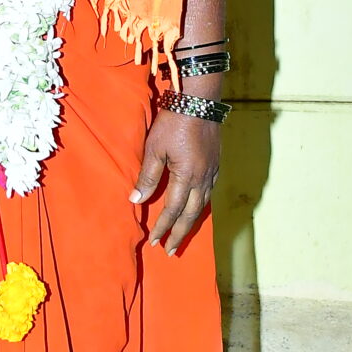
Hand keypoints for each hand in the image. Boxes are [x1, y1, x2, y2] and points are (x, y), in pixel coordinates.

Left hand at [132, 108, 219, 254]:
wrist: (199, 101)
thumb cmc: (173, 122)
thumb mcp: (154, 149)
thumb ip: (147, 176)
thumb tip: (136, 201)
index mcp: (186, 177)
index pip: (172, 210)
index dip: (163, 227)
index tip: (155, 241)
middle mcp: (202, 179)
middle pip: (191, 214)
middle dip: (180, 233)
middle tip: (171, 251)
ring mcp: (211, 172)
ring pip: (203, 205)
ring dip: (191, 222)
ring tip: (183, 234)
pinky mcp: (215, 164)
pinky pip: (208, 193)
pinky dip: (200, 206)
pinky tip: (195, 208)